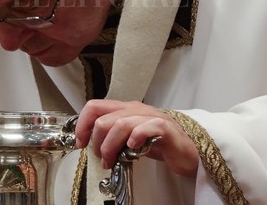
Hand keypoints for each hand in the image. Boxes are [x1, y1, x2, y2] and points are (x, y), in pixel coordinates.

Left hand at [75, 99, 198, 176]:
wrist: (186, 150)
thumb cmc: (157, 143)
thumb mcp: (128, 138)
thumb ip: (112, 136)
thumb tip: (90, 144)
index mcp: (124, 109)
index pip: (94, 106)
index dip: (82, 125)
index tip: (80, 143)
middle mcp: (135, 109)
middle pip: (103, 119)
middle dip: (97, 143)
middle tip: (102, 158)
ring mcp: (150, 116)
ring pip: (120, 124)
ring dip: (111, 146)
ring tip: (112, 160)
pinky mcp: (164, 127)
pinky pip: (146, 127)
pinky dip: (135, 137)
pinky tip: (133, 149)